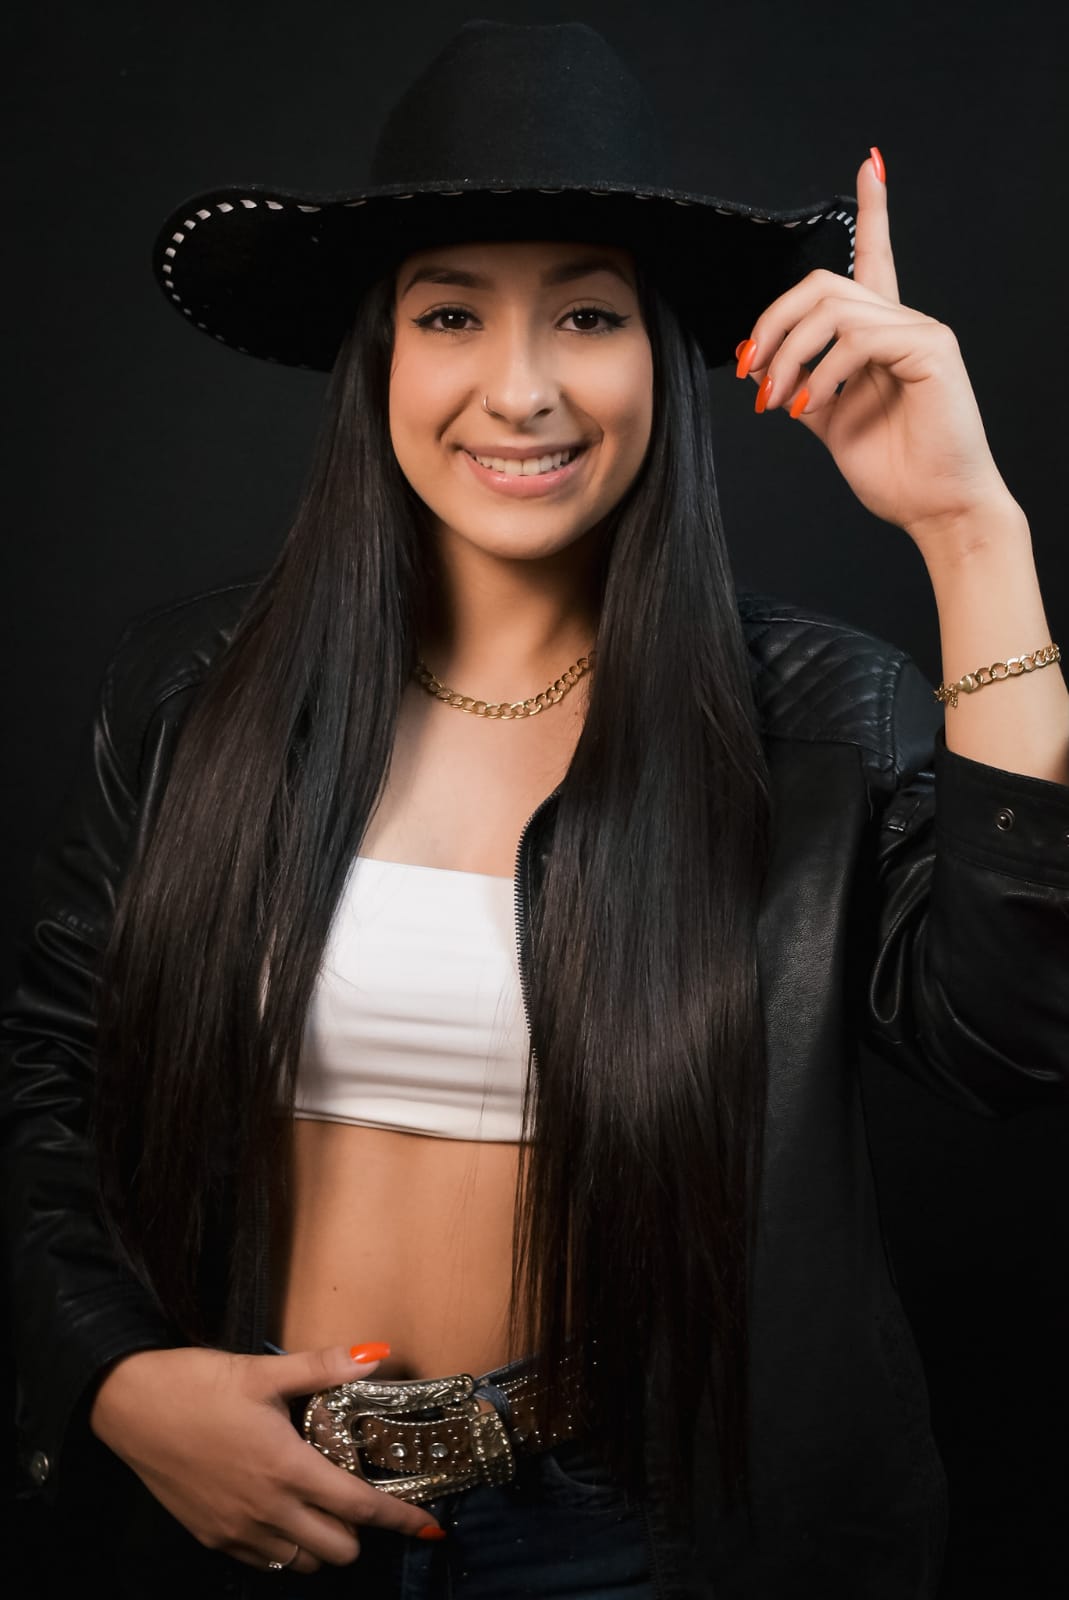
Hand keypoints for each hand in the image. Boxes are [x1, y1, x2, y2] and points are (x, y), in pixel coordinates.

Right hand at [89, 1344, 443, 1573]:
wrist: (129, 1406)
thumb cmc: (196, 1384)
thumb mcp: (263, 1371)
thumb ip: (324, 1367)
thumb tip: (376, 1355)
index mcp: (287, 1468)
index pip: (360, 1508)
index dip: (400, 1519)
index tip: (429, 1525)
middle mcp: (266, 1510)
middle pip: (338, 1549)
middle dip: (360, 1530)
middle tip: (358, 1496)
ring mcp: (236, 1530)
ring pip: (301, 1562)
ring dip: (321, 1541)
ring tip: (319, 1503)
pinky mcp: (211, 1537)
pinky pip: (264, 1561)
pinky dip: (284, 1546)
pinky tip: (280, 1511)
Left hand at [736, 150, 1018, 560]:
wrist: (935, 508)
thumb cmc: (894, 470)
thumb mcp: (830, 420)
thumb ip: (802, 382)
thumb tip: (761, 364)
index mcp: (882, 335)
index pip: (876, 258)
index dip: (873, 210)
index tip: (869, 165)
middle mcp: (904, 322)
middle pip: (823, 284)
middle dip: (773, 324)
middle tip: (754, 374)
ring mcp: (920, 331)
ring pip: (833, 307)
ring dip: (788, 355)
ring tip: (778, 400)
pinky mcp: (931, 349)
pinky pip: (859, 337)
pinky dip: (823, 370)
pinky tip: (815, 403)